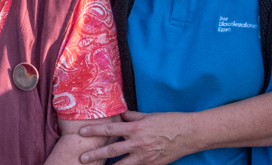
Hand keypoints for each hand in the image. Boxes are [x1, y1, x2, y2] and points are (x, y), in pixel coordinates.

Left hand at [78, 110, 192, 164]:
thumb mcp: (149, 116)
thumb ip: (133, 116)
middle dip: (95, 155)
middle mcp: (138, 143)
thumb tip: (120, 113)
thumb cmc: (170, 122)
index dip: (94, 130)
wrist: (189, 134)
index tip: (82, 132)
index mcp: (136, 128)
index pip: (110, 129)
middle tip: (82, 158)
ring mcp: (145, 157)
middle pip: (111, 150)